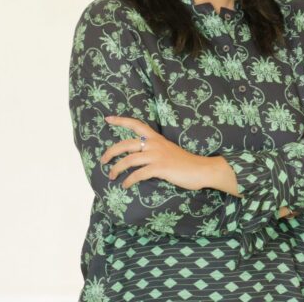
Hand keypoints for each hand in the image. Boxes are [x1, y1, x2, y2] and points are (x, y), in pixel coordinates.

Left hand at [101, 116, 231, 191]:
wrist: (201, 169)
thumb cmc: (185, 163)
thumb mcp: (168, 150)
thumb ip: (155, 150)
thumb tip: (139, 156)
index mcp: (156, 138)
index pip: (136, 124)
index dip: (121, 121)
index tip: (108, 119)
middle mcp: (155, 144)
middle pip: (126, 144)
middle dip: (111, 152)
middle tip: (103, 160)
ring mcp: (157, 156)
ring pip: (129, 160)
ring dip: (117, 169)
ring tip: (112, 176)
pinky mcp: (160, 168)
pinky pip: (138, 174)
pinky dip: (129, 180)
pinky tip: (126, 185)